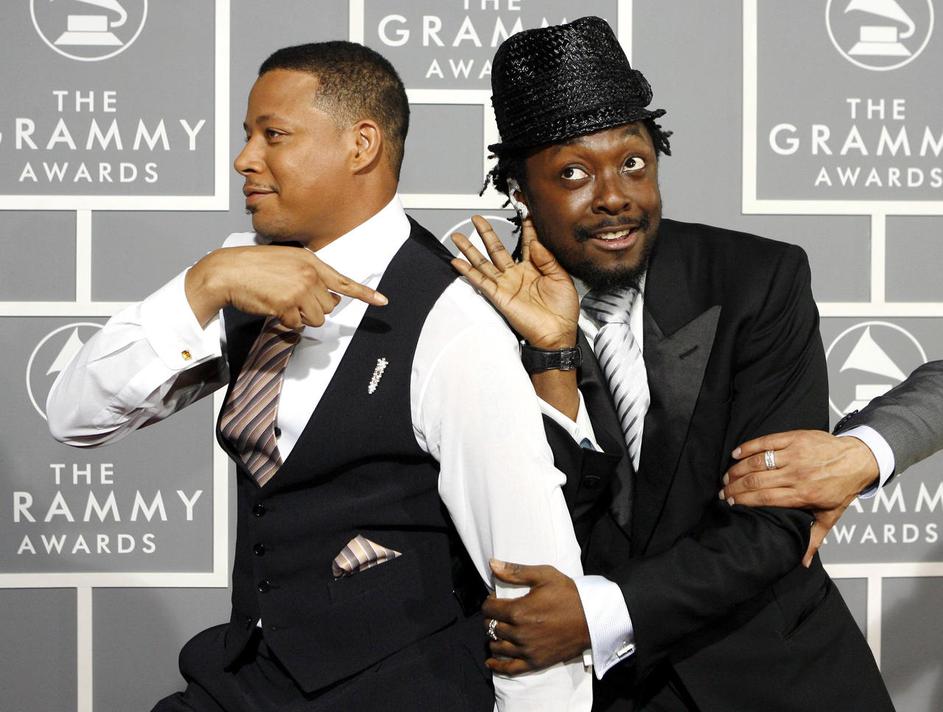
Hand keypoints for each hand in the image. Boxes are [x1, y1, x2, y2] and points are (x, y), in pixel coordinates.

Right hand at [185, 244, 386, 327]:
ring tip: (282, 302)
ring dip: (301, 317)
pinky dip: (286, 321)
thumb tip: (330, 299)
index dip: (365, 294)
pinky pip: (297, 324)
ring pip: (316, 318)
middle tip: (293, 300)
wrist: (229, 271)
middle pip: (329, 306)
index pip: (343, 281)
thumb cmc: (254, 267)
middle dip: (314, 309)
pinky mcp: (288, 304)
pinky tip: (273, 307)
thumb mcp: (288, 260)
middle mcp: (310, 274)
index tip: (382, 301)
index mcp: (311, 261)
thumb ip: (310, 275)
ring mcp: (300, 289)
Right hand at [451, 216, 578, 348]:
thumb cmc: (563, 309)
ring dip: (470, 250)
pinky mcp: (499, 297)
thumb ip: (548, 258)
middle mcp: (517, 274)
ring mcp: (506, 285)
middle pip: (497, 248)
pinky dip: (468, 272)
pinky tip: (457, 262)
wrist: (558, 333)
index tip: (523, 210)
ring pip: (484, 262)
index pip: (527, 242)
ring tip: (458, 236)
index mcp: (535, 267)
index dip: (526, 226)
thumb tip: (536, 241)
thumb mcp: (562, 278)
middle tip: (477, 218)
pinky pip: (481, 282)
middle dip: (487, 232)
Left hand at [481, 560, 589, 674]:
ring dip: (493, 638)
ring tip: (498, 632)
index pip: (489, 609)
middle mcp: (519, 633)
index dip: (488, 602)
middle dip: (491, 618)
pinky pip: (510, 668)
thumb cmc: (568, 594)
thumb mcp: (544, 575)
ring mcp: (527, 650)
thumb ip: (515, 571)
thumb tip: (492, 564)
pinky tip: (491, 662)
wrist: (592, 618)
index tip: (494, 599)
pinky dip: (498, 665)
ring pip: (497, 647)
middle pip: (491, 627)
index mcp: (518, 611)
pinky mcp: (536, 662)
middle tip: (498, 614)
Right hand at [721, 430, 878, 566]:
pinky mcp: (794, 439)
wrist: (858, 459)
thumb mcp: (830, 515)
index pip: (765, 498)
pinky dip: (748, 448)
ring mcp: (795, 455)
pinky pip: (765, 442)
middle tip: (723, 491)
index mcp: (803, 494)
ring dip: (738, 469)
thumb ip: (814, 537)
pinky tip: (736, 454)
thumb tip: (803, 562)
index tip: (731, 503)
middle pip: (756, 480)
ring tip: (727, 477)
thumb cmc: (843, 487)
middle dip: (735, 487)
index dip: (744, 500)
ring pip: (758, 461)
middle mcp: (797, 474)